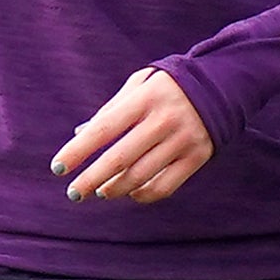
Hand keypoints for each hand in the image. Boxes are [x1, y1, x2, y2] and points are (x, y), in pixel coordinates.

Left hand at [52, 67, 215, 202]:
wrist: (221, 87)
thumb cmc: (167, 87)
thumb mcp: (139, 85)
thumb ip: (110, 109)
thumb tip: (79, 136)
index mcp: (145, 98)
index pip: (103, 128)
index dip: (78, 150)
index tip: (58, 167)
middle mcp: (164, 120)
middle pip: (119, 159)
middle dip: (91, 179)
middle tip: (73, 193)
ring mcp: (183, 141)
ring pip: (140, 177)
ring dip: (114, 189)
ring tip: (100, 191)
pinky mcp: (197, 158)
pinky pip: (164, 187)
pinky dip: (141, 195)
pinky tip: (129, 192)